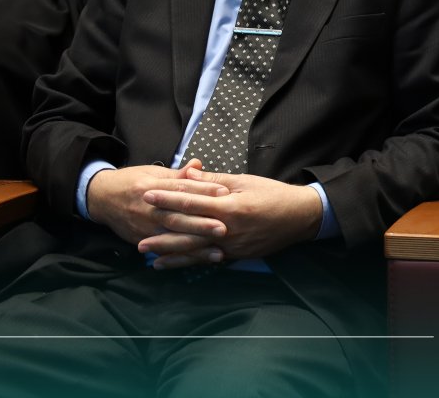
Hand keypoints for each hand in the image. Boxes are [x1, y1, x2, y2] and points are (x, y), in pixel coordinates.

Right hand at [87, 160, 229, 246]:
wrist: (101, 198)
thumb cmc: (132, 182)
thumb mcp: (153, 173)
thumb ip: (177, 174)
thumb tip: (198, 164)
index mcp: (152, 188)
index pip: (180, 189)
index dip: (203, 190)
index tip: (224, 192)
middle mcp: (148, 210)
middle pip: (177, 218)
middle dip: (201, 225)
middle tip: (223, 229)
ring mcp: (144, 228)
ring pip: (172, 238)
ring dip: (195, 247)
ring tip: (217, 253)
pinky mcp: (142, 241)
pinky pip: (164, 251)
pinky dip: (181, 257)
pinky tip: (198, 262)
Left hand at [139, 169, 322, 264]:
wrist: (301, 217)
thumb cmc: (274, 194)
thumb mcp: (246, 181)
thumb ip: (215, 181)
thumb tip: (189, 175)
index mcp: (230, 206)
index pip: (192, 201)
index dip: (168, 197)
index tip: (148, 194)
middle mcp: (228, 229)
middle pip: (188, 229)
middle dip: (161, 229)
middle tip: (138, 230)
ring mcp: (231, 246)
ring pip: (194, 250)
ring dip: (169, 252)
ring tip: (147, 252)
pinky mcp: (236, 255)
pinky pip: (206, 260)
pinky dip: (187, 262)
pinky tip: (170, 264)